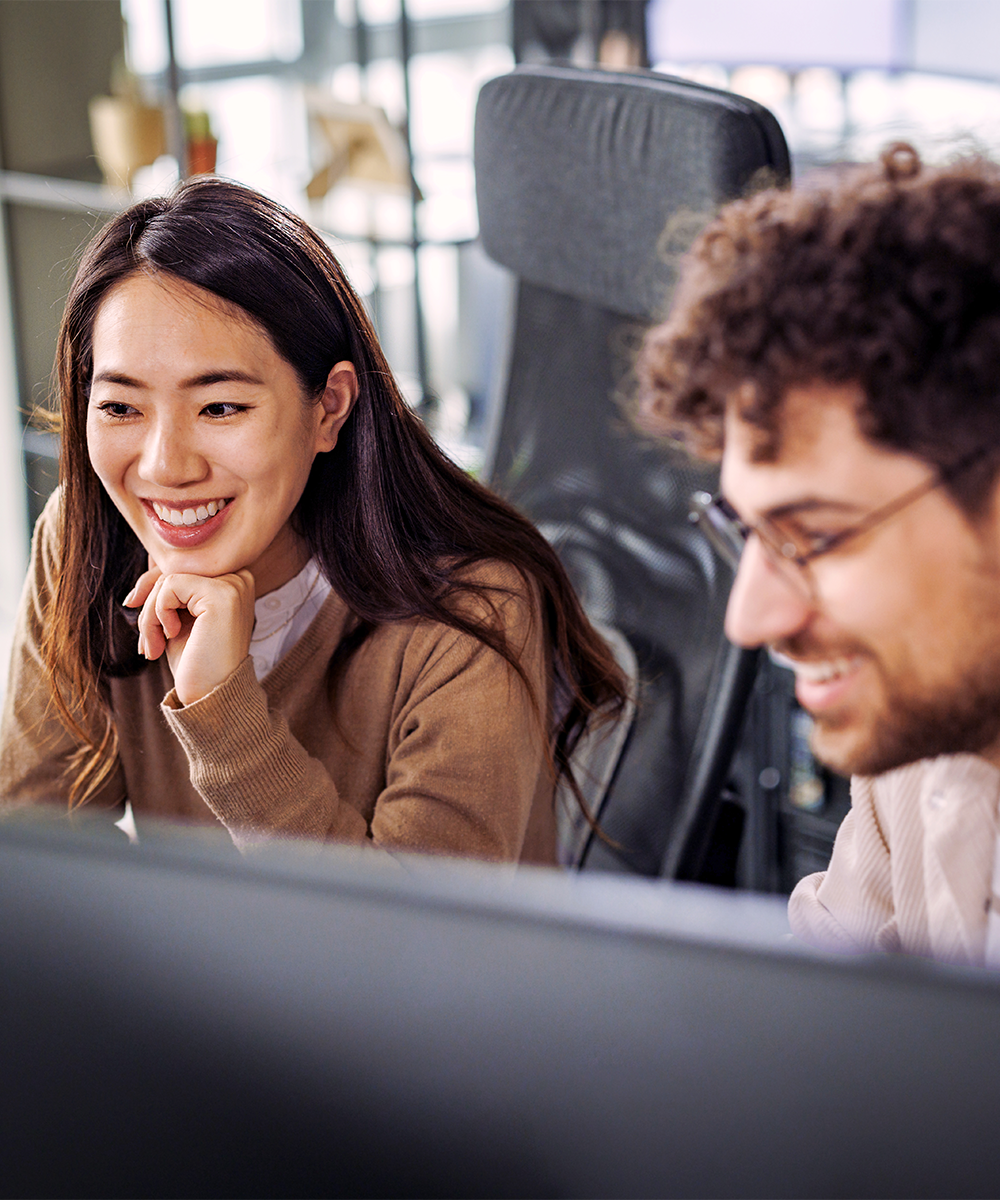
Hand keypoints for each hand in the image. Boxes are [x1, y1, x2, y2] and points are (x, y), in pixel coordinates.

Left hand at [125, 561, 255, 706]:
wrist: (210, 696)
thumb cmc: (195, 661)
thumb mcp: (178, 617)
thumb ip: (170, 588)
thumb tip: (149, 561)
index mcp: (234, 581)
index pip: (183, 565)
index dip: (154, 587)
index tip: (138, 612)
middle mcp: (240, 577)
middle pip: (174, 568)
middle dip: (149, 603)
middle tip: (146, 641)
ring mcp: (234, 584)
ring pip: (168, 578)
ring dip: (150, 615)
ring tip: (153, 645)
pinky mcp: (223, 594)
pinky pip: (170, 586)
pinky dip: (158, 614)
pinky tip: (170, 636)